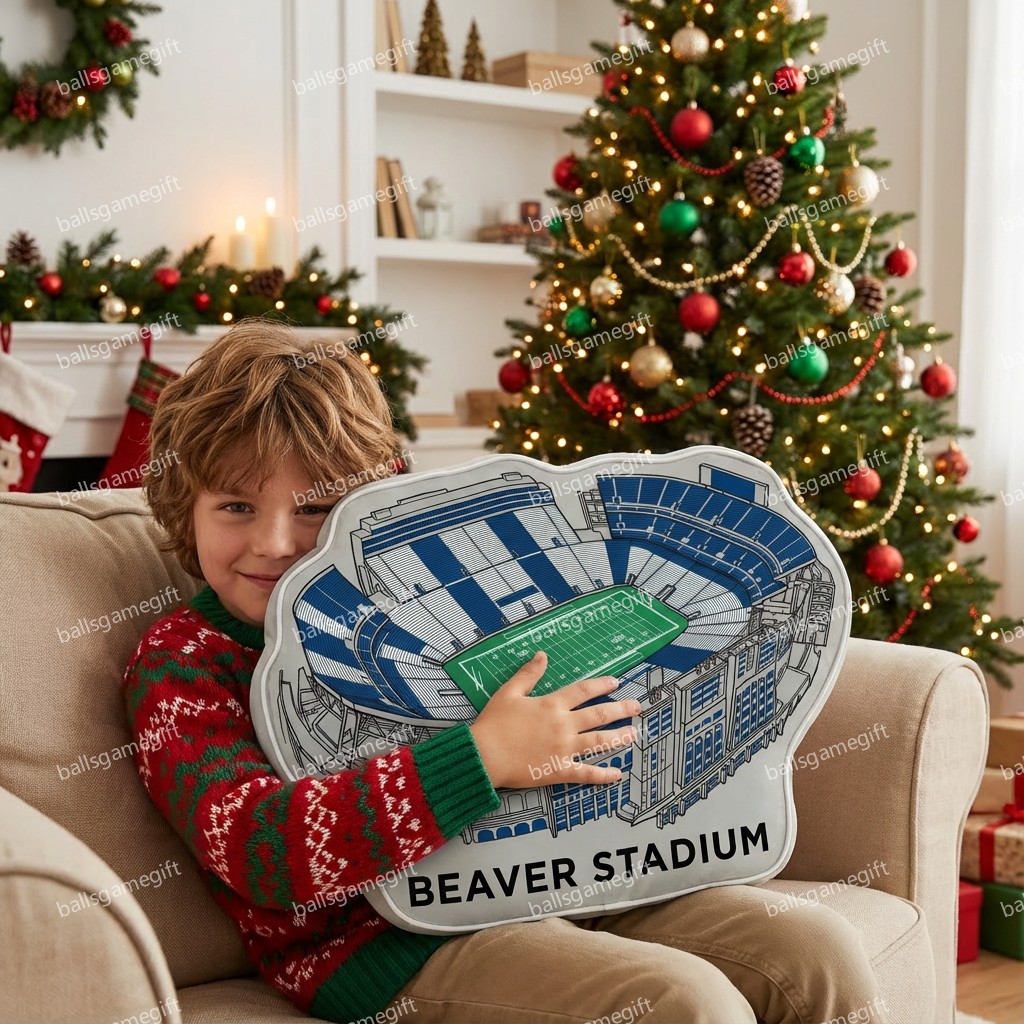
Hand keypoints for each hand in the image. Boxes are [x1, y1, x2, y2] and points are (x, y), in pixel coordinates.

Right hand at [468, 651, 640, 789]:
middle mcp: (562, 725)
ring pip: (598, 742)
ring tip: (634, 733)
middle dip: (620, 709)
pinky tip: (617, 774)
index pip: (582, 691)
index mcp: (551, 705)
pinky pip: (585, 774)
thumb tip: (542, 655)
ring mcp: (563, 749)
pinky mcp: (559, 770)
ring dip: (619, 737)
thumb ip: (528, 674)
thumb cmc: (494, 724)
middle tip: (636, 707)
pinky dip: (602, 775)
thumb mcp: (509, 692)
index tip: (615, 682)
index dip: (601, 684)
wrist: (484, 755)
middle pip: (598, 715)